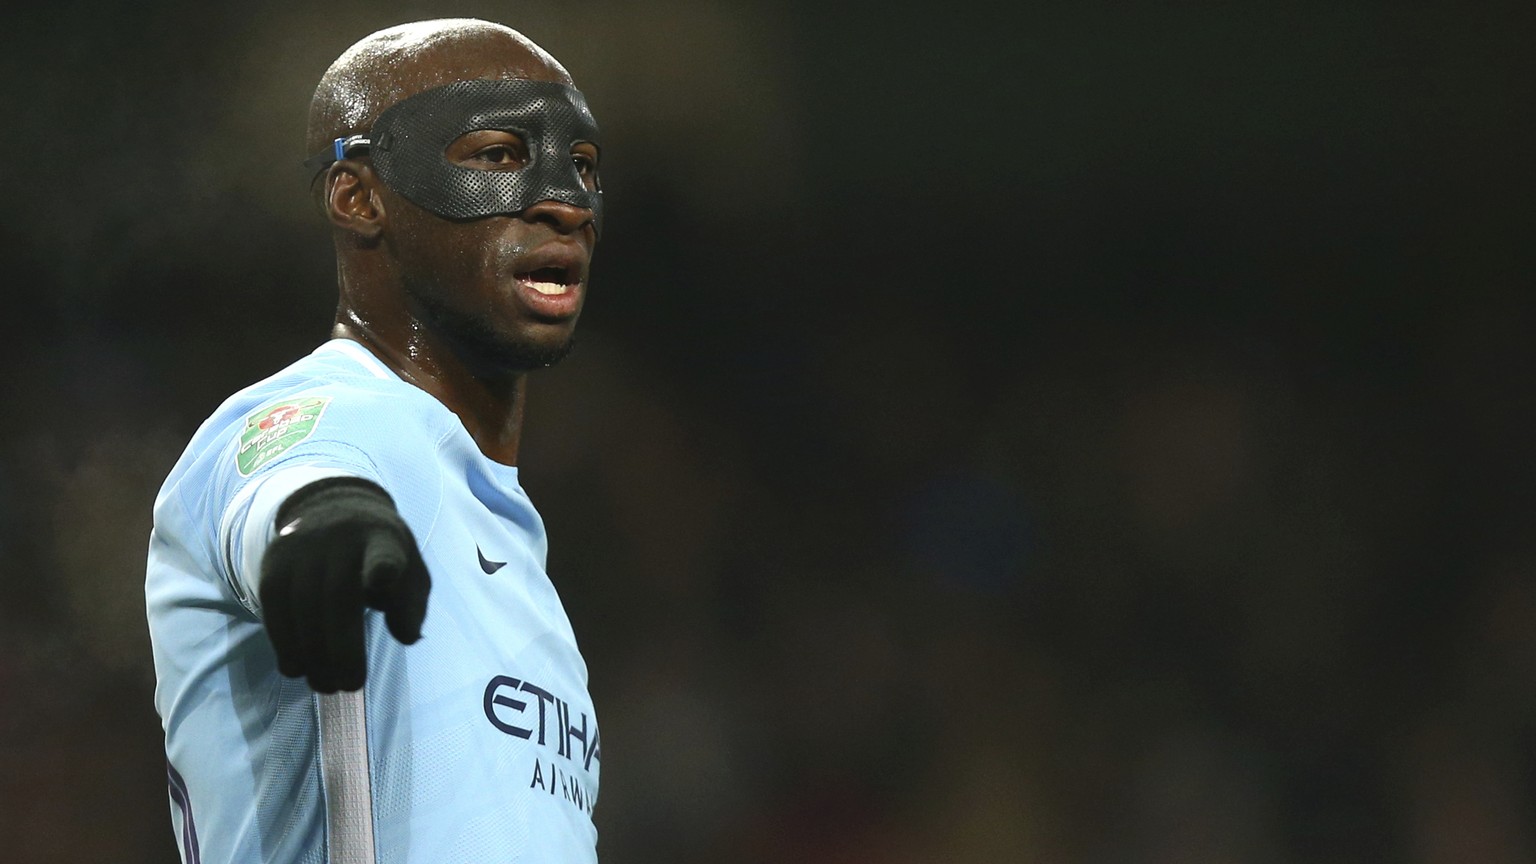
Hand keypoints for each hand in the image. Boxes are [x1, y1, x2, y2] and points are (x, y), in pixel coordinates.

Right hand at [258, 477, 429, 692]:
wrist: (332, 511)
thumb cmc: (381, 556)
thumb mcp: (409, 572)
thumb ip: (411, 604)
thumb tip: (407, 637)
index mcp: (382, 540)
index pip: (384, 555)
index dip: (382, 569)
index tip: (381, 583)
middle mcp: (340, 540)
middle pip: (338, 596)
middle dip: (342, 647)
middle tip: (350, 685)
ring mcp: (302, 549)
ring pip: (302, 607)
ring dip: (312, 654)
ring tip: (325, 685)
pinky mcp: (274, 563)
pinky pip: (274, 608)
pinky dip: (284, 643)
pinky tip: (296, 668)